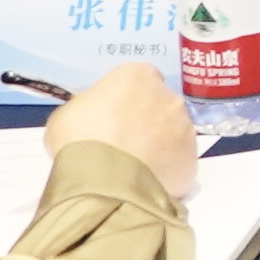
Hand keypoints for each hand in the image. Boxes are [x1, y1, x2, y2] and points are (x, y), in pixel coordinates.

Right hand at [47, 61, 200, 201]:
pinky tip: (145, 182)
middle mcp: (169, 97)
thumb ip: (89, 109)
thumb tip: (95, 118)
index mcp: (138, 76)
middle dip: (145, 122)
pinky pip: (178, 162)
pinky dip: (166, 170)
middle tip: (123, 144)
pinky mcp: (192, 159)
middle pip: (160, 106)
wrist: (103, 181)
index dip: (126, 99)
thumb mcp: (67, 115)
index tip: (113, 117)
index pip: (139, 81)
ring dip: (158, 146)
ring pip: (173, 134)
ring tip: (133, 168)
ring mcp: (185, 128)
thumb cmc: (79, 139)